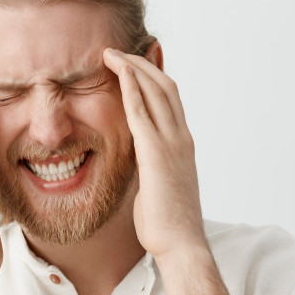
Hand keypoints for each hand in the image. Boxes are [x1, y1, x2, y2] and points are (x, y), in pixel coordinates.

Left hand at [102, 48, 207, 261]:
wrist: (180, 245)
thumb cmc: (166, 225)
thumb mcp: (157, 189)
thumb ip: (150, 170)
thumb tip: (140, 167)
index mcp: (182, 146)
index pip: (170, 100)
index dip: (154, 78)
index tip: (136, 63)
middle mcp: (181, 138)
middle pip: (165, 86)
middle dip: (142, 63)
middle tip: (120, 49)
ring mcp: (172, 144)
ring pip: (155, 91)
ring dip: (133, 67)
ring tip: (111, 52)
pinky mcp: (156, 153)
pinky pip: (142, 111)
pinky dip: (130, 87)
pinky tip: (117, 72)